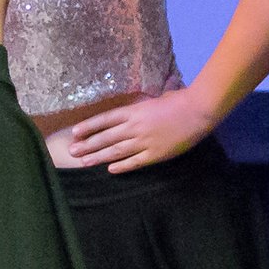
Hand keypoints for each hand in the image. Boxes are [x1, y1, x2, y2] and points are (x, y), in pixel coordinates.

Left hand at [59, 85, 221, 173]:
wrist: (197, 111)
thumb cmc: (178, 101)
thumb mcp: (153, 100)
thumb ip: (140, 107)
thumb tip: (131, 110)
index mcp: (134, 111)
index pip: (105, 119)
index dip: (89, 126)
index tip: (75, 132)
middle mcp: (134, 127)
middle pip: (106, 137)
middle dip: (88, 144)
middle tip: (72, 151)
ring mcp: (144, 142)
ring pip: (116, 151)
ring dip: (98, 156)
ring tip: (84, 162)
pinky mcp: (155, 154)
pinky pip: (134, 162)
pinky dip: (121, 166)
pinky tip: (110, 169)